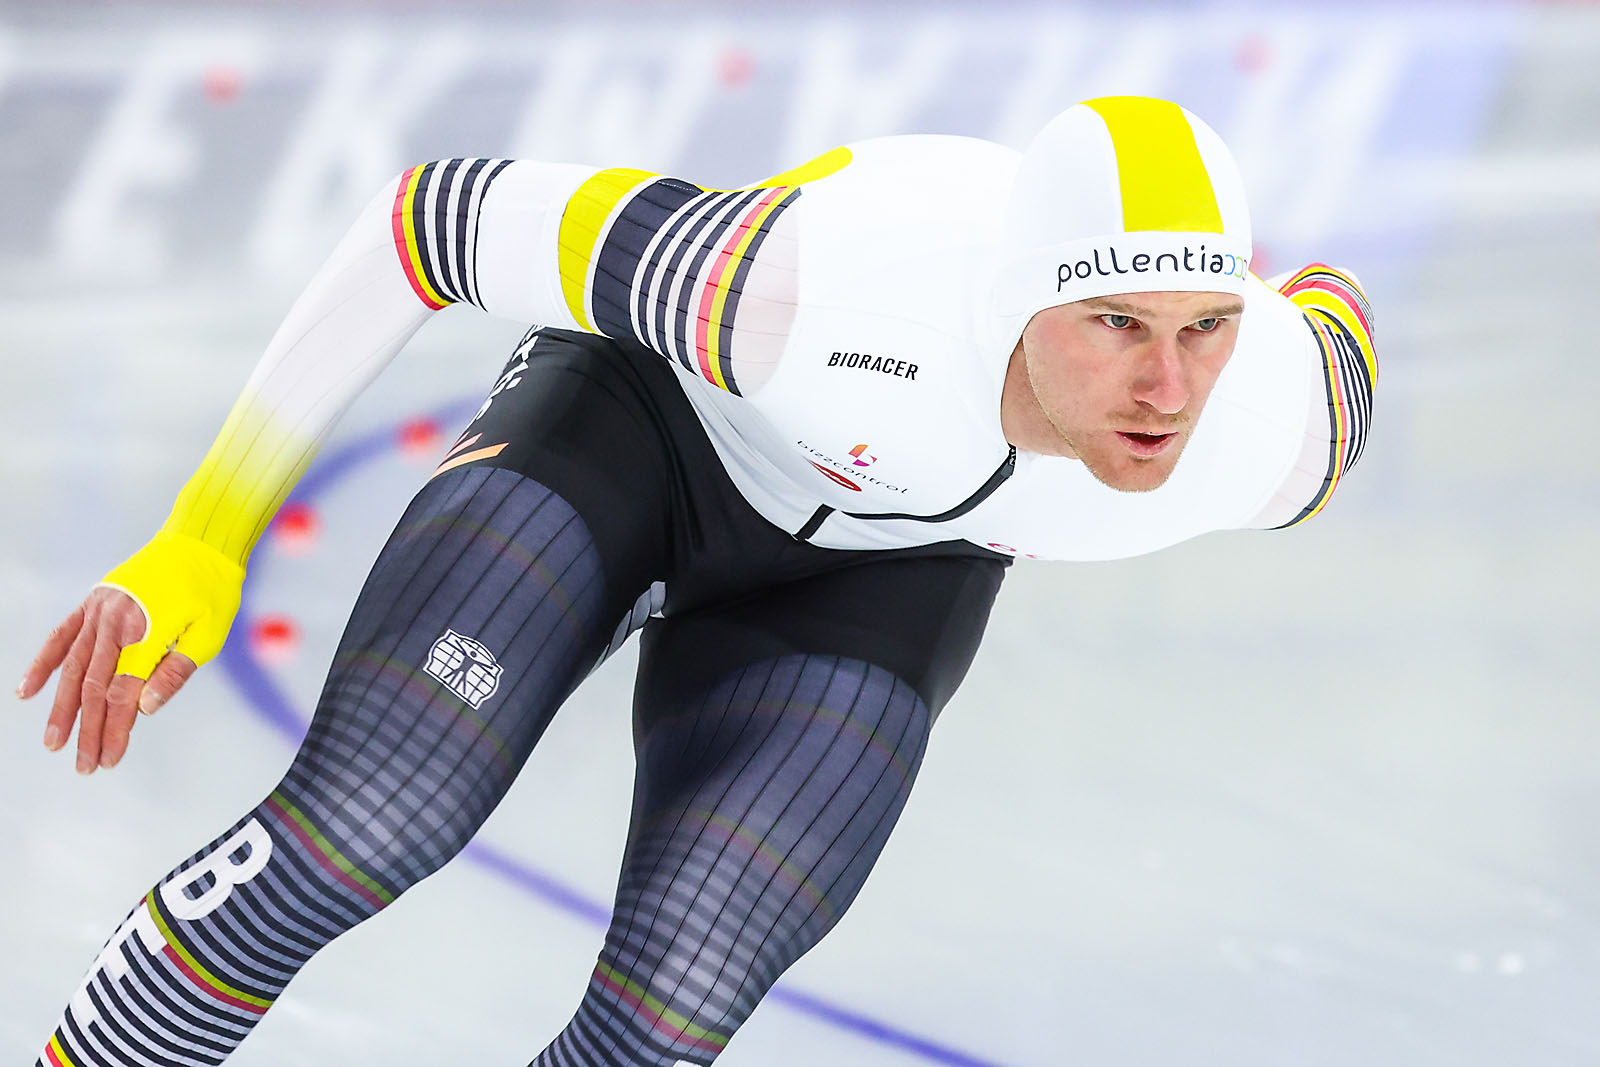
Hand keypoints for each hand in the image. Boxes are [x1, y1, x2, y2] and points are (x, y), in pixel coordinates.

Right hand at [17, 586, 196, 773]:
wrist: (200, 540)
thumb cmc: (212, 588)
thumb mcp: (209, 633)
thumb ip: (175, 672)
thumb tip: (144, 708)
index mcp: (147, 633)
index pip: (124, 693)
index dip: (115, 729)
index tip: (109, 758)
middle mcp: (116, 623)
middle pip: (95, 686)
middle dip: (88, 729)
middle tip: (84, 764)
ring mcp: (100, 611)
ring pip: (73, 666)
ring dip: (62, 706)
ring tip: (53, 740)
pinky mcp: (94, 603)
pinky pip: (62, 636)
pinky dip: (44, 663)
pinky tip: (28, 690)